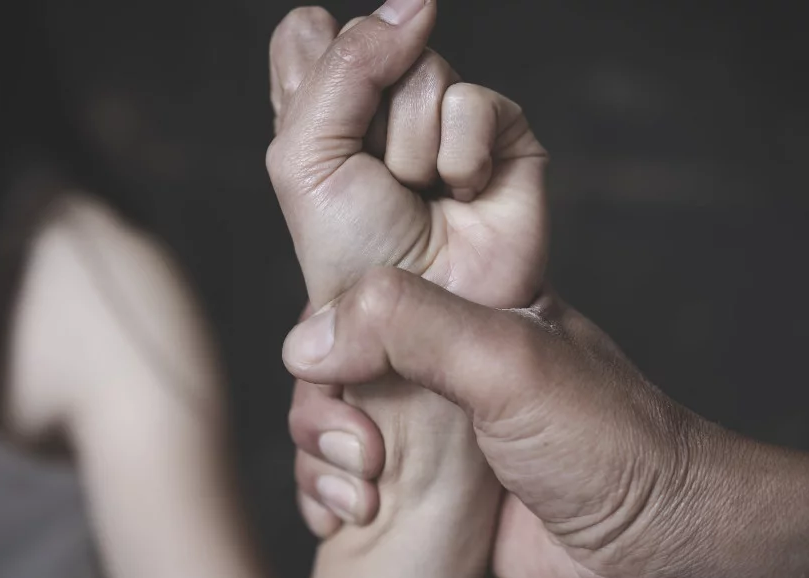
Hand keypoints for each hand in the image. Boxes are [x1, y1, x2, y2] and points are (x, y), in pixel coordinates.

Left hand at [268, 3, 548, 309]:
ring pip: (424, 68)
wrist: (423, 315)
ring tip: (419, 195)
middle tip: (375, 180)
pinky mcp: (501, 129)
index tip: (325, 146)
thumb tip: (419, 3)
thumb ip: (344, 66)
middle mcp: (382, 101)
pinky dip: (460, 158)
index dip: (317, 76)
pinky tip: (462, 194)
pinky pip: (475, 101)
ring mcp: (443, 112)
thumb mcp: (307, 159)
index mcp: (322, 106)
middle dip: (364, 122)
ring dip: (410, 150)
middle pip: (371, 39)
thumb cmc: (355, 252)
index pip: (307, 35)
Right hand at [283, 268, 719, 577]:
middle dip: (322, 408)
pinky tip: (346, 519)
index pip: (364, 287)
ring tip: (363, 495)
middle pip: (335, 359)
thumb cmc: (608, 443)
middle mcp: (444, 358)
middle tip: (360, 451)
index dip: (328, 322)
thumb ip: (407, 327)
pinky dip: (332, 498)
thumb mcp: (506, 360)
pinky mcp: (430, 483)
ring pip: (335, 422)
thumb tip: (307, 340)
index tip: (323, 369)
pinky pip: (351, 478)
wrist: (659, 551)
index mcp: (467, 303)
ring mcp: (435, 423)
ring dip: (323, 461)